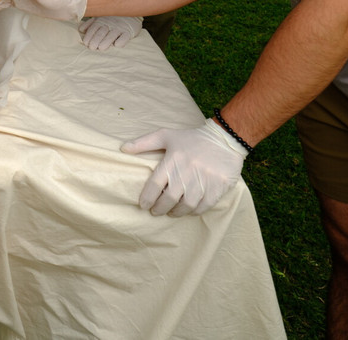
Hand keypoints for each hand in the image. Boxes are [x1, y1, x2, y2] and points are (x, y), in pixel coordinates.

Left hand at [78, 15, 142, 49]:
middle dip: (96, 40)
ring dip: (106, 42)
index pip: (93, 29)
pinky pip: (125, 37)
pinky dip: (121, 41)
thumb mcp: (100, 18)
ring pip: (112, 35)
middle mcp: (110, 24)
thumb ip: (90, 24)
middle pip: (102, 33)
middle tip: (92, 47)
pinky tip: (117, 45)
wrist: (129, 14)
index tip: (86, 43)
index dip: (89, 36)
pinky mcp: (129, 32)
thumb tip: (81, 30)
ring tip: (101, 48)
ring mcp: (119, 28)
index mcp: (101, 21)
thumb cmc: (111, 19)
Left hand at [121, 118, 247, 215]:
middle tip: (155, 212)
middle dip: (159, 208)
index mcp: (172, 161)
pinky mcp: (217, 188)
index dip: (147, 198)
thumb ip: (144, 143)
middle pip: (168, 199)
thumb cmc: (191, 139)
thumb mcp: (166, 136)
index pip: (154, 185)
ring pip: (186, 206)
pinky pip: (203, 206)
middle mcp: (186, 173)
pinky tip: (189, 210)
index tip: (143, 205)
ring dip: (176, 212)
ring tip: (171, 212)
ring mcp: (203, 181)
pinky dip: (194, 211)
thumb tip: (122, 148)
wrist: (224, 140)